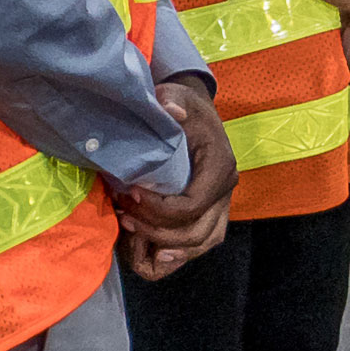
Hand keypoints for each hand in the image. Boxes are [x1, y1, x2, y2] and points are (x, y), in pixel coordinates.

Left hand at [112, 77, 233, 279]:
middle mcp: (225, 191)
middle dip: (154, 229)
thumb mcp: (177, 96)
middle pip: (195, 231)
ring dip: (163, 244)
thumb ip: (172, 100)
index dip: (157, 208)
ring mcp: (221, 205)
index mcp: (219, 167)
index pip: (192, 205)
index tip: (130, 193)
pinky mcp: (211, 213)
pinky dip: (175, 254)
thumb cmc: (184, 108)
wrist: (195, 114)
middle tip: (124, 213)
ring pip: (200, 243)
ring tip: (131, 229)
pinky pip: (200, 244)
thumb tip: (172, 111)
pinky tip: (149, 251)